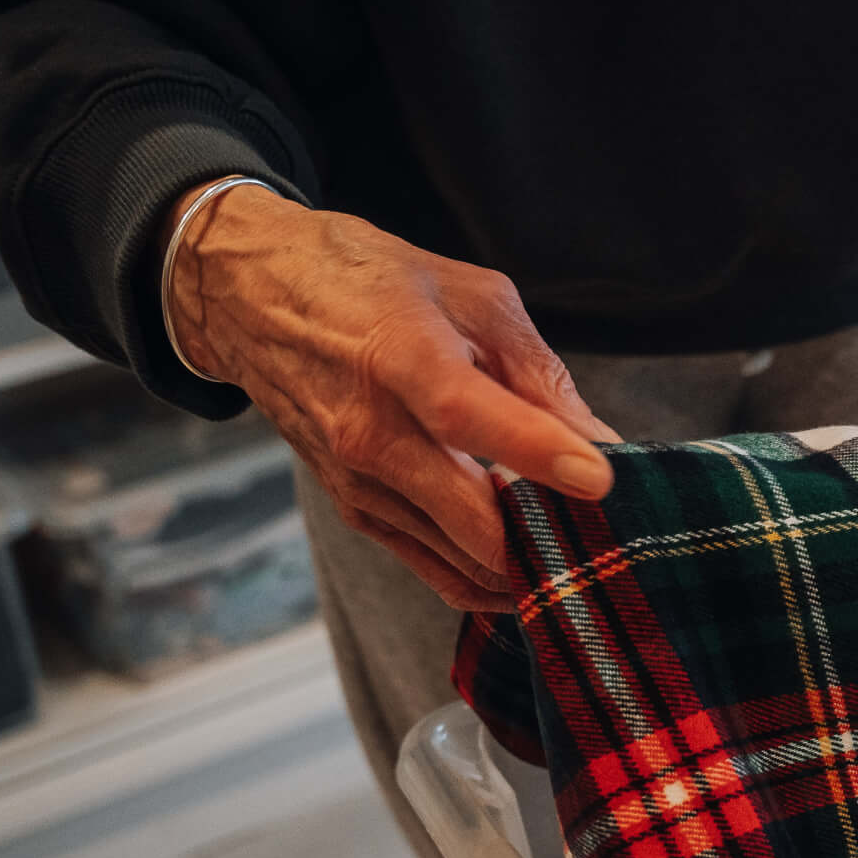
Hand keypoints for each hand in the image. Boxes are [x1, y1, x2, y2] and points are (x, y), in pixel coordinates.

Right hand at [160, 183, 616, 610]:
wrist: (249, 297)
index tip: (599, 479)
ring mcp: (356, 479)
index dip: (538, 453)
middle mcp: (369, 430)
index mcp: (400, 356)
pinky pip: (436, 569)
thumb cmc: (367, 283)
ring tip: (575, 539)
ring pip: (463, 557)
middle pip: (472, 519)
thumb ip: (538, 372)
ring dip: (527, 560)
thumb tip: (600, 440)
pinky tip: (529, 558)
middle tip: (608, 527)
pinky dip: (489, 574)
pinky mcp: (353, 509)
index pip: (467, 416)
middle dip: (551, 535)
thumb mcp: (469, 295)